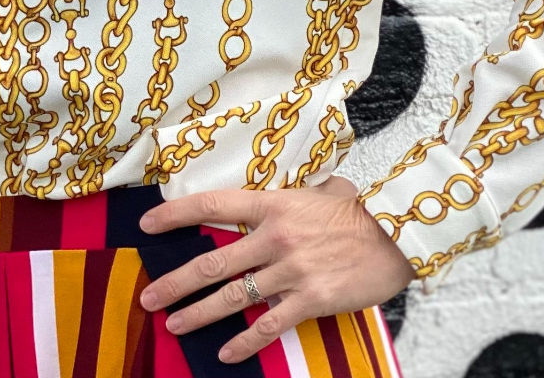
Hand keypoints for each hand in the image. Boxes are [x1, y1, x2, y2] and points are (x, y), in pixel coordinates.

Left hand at [137, 175, 413, 364]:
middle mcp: (274, 237)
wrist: (397, 232)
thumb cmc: (353, 209)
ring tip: (173, 324)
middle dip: (175, 281)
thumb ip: (277, 202)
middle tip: (148, 296)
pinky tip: (224, 353)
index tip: (146, 225)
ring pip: (233, 296)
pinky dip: (244, 342)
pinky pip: (268, 325)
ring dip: (198, 313)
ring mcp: (291, 270)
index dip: (175, 215)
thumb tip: (251, 206)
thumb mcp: (310, 191)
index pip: (211, 205)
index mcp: (270, 204)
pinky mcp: (311, 300)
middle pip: (212, 260)